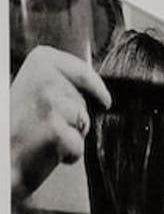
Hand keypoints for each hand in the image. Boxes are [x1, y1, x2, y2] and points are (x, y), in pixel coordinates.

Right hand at [10, 46, 109, 197]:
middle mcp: (45, 76)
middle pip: (85, 101)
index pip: (84, 72)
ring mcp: (51, 103)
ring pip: (84, 122)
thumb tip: (97, 88)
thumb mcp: (38, 89)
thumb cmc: (18, 125)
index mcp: (41, 60)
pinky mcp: (55, 130)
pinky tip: (45, 149)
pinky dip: (68, 153)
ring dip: (71, 135)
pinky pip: (78, 145)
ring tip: (44, 135)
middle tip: (46, 123)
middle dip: (75, 116)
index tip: (104, 100)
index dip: (97, 89)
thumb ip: (63, 81)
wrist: (2, 154)